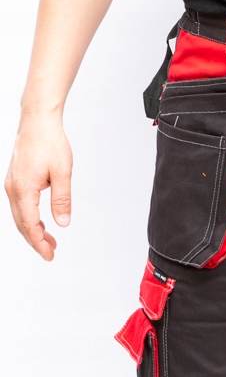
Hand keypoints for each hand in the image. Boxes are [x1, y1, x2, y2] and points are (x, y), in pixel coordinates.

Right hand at [5, 112, 72, 260]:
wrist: (38, 121)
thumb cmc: (49, 141)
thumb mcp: (62, 172)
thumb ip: (62, 200)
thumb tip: (62, 223)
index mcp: (24, 189)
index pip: (30, 225)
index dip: (39, 243)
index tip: (49, 254)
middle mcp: (13, 189)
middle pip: (22, 224)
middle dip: (36, 240)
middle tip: (50, 252)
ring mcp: (12, 184)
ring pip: (20, 216)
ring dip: (33, 230)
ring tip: (49, 240)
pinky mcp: (15, 180)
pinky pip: (20, 205)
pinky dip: (29, 217)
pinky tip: (41, 222)